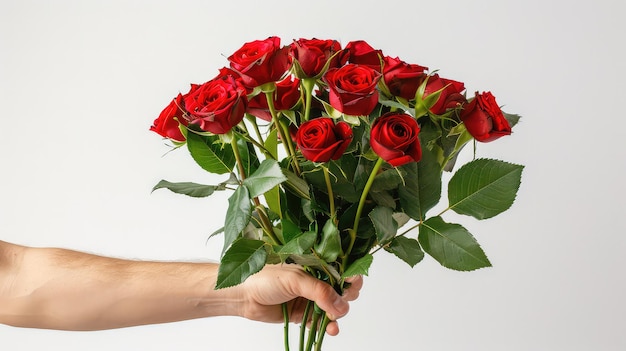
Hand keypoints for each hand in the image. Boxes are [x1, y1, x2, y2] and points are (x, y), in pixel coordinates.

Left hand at [233, 264, 362, 335]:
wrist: (243, 295)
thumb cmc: (265, 278)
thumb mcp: (295, 279)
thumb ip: (319, 292)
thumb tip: (341, 306)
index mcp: (316, 265)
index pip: (341, 269)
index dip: (350, 277)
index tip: (352, 285)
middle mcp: (316, 281)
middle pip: (342, 290)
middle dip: (346, 298)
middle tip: (341, 304)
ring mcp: (311, 299)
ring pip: (334, 308)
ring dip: (338, 316)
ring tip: (333, 320)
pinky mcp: (304, 314)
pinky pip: (322, 322)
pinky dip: (329, 327)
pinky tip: (331, 330)